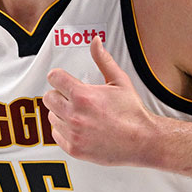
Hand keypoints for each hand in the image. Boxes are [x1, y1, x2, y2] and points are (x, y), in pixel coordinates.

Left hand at [44, 37, 157, 166]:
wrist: (142, 140)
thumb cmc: (132, 113)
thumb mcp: (119, 81)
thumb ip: (103, 60)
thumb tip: (96, 42)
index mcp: (84, 96)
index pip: (54, 78)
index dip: (58, 76)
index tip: (62, 79)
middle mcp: (75, 115)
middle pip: (48, 98)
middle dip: (58, 94)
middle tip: (70, 97)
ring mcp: (74, 133)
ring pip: (51, 117)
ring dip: (61, 113)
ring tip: (78, 113)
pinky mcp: (74, 148)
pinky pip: (56, 135)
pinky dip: (64, 130)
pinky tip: (77, 127)